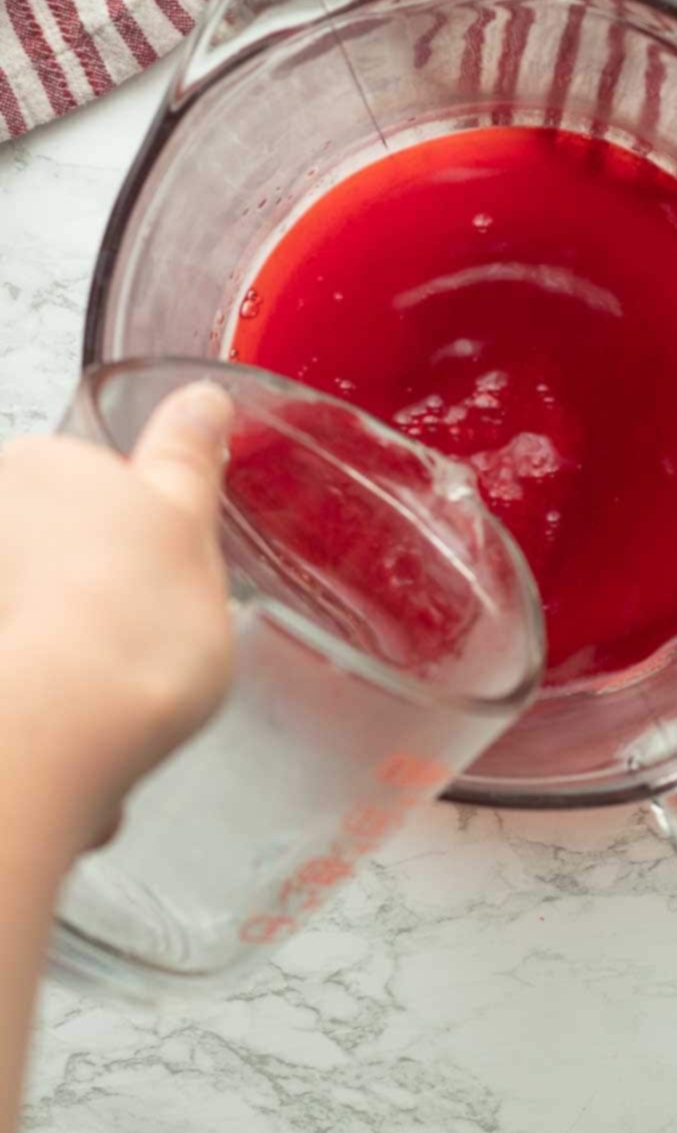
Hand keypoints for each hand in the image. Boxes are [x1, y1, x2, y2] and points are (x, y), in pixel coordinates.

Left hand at [0, 383, 233, 864]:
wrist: (67, 728)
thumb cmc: (127, 625)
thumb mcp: (188, 519)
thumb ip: (186, 455)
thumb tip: (201, 404)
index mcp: (40, 462)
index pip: (90, 476)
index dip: (136, 523)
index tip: (161, 559)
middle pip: (58, 539)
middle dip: (97, 577)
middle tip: (150, 619)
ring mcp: (0, 582)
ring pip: (43, 601)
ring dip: (74, 633)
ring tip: (120, 677)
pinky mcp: (3, 656)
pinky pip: (33, 654)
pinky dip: (53, 679)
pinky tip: (84, 712)